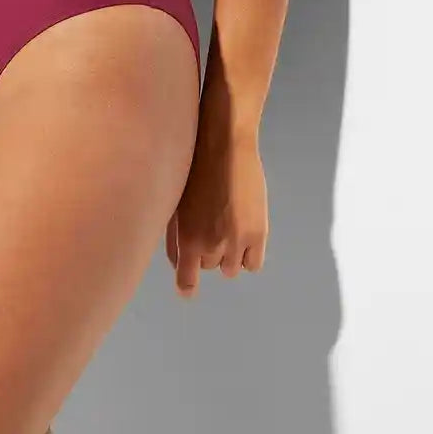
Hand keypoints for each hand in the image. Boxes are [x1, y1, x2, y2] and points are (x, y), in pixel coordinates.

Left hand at [165, 124, 267, 297]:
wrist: (223, 144)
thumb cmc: (193, 168)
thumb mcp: (176, 203)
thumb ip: (175, 236)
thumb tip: (178, 263)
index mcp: (186, 239)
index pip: (186, 279)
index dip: (187, 285)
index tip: (188, 289)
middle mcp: (210, 245)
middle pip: (209, 266)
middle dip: (209, 252)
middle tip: (211, 224)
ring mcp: (235, 241)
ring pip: (231, 268)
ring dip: (229, 253)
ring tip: (228, 223)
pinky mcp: (257, 234)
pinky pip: (253, 264)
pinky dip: (249, 254)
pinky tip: (245, 232)